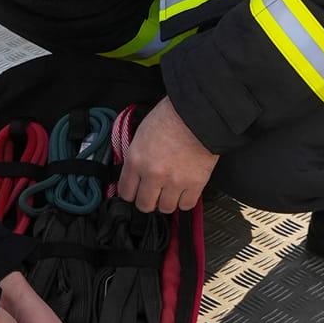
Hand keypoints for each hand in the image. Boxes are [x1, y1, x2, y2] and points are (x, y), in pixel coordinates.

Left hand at [116, 97, 216, 214]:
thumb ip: (136, 157)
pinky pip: (186, 205)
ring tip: (169, 191)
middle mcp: (153, 174)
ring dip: (166, 201)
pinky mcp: (194, 184)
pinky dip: (184, 201)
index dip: (130, 193)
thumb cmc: (170, 117)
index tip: (134, 192)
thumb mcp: (141, 134)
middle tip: (152, 194)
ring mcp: (174, 181)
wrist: (197, 114)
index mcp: (136, 160)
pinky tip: (183, 192)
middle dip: (147, 201)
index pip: (126, 192)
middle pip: (144, 205)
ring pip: (165, 208)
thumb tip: (134, 173)